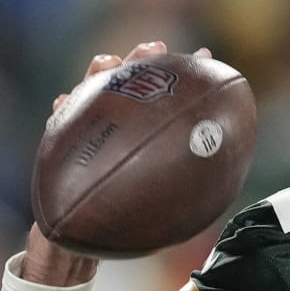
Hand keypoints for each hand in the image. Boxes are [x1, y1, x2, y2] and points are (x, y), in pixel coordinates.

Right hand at [23, 41, 212, 286]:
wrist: (83, 242)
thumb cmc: (124, 217)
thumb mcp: (165, 198)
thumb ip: (188, 179)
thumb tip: (231, 169)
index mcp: (146, 129)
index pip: (170, 96)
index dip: (187, 74)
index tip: (207, 57)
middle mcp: (117, 121)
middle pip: (130, 81)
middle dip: (141, 58)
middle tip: (156, 48)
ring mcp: (86, 129)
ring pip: (91, 90)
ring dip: (98, 72)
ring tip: (108, 63)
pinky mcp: (59, 143)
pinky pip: (58, 124)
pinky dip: (61, 112)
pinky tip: (62, 105)